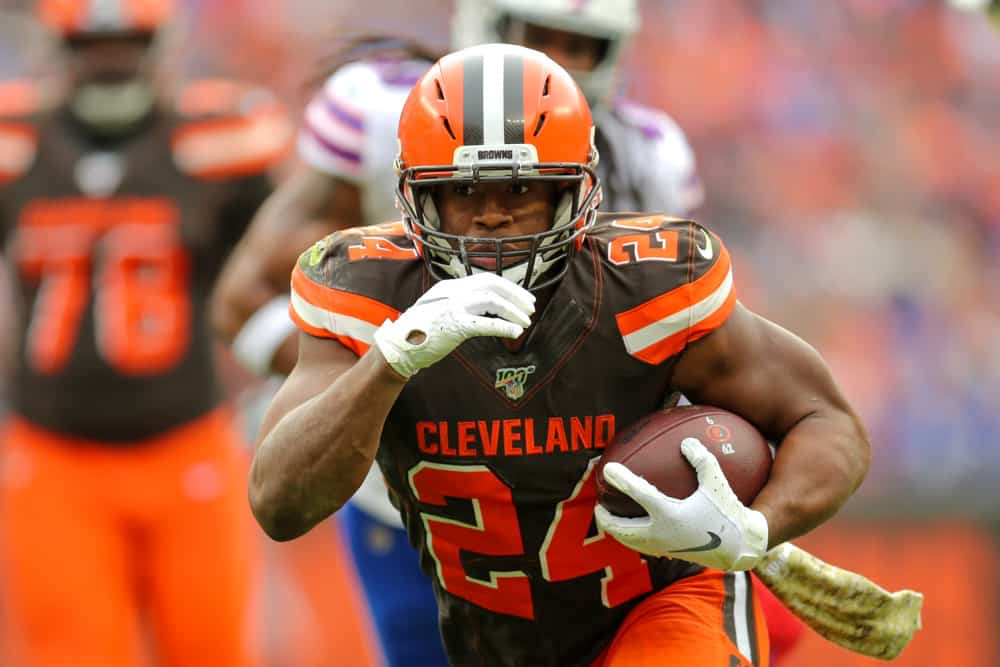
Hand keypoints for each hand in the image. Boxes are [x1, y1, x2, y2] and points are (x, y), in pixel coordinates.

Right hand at [374, 273, 534, 378]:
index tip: (524, 298)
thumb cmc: (419, 332)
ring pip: (491, 300)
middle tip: (531, 308)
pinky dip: (503, 326)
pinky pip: (484, 323)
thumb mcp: (441, 311)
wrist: (398, 347)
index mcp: (451, 287)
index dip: (509, 287)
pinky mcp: (453, 325)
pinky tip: (515, 332)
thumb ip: (460, 306)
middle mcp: (452, 292)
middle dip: (515, 295)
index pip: (486, 279)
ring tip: (526, 322)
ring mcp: (452, 307)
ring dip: (513, 311)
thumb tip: (485, 310)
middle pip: (492, 285)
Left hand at [594, 437, 767, 570]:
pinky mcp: (668, 553)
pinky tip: (634, 527)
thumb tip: (686, 441)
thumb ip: (702, 461)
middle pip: (622, 528)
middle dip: (606, 517)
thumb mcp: (717, 483)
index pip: (639, 494)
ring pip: (629, 541)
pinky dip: (631, 537)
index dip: (621, 479)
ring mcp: (662, 546)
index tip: (607, 469)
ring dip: (615, 530)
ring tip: (607, 519)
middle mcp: (661, 533)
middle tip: (598, 505)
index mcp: (670, 514)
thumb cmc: (728, 513)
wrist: (739, 549)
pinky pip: (641, 545)